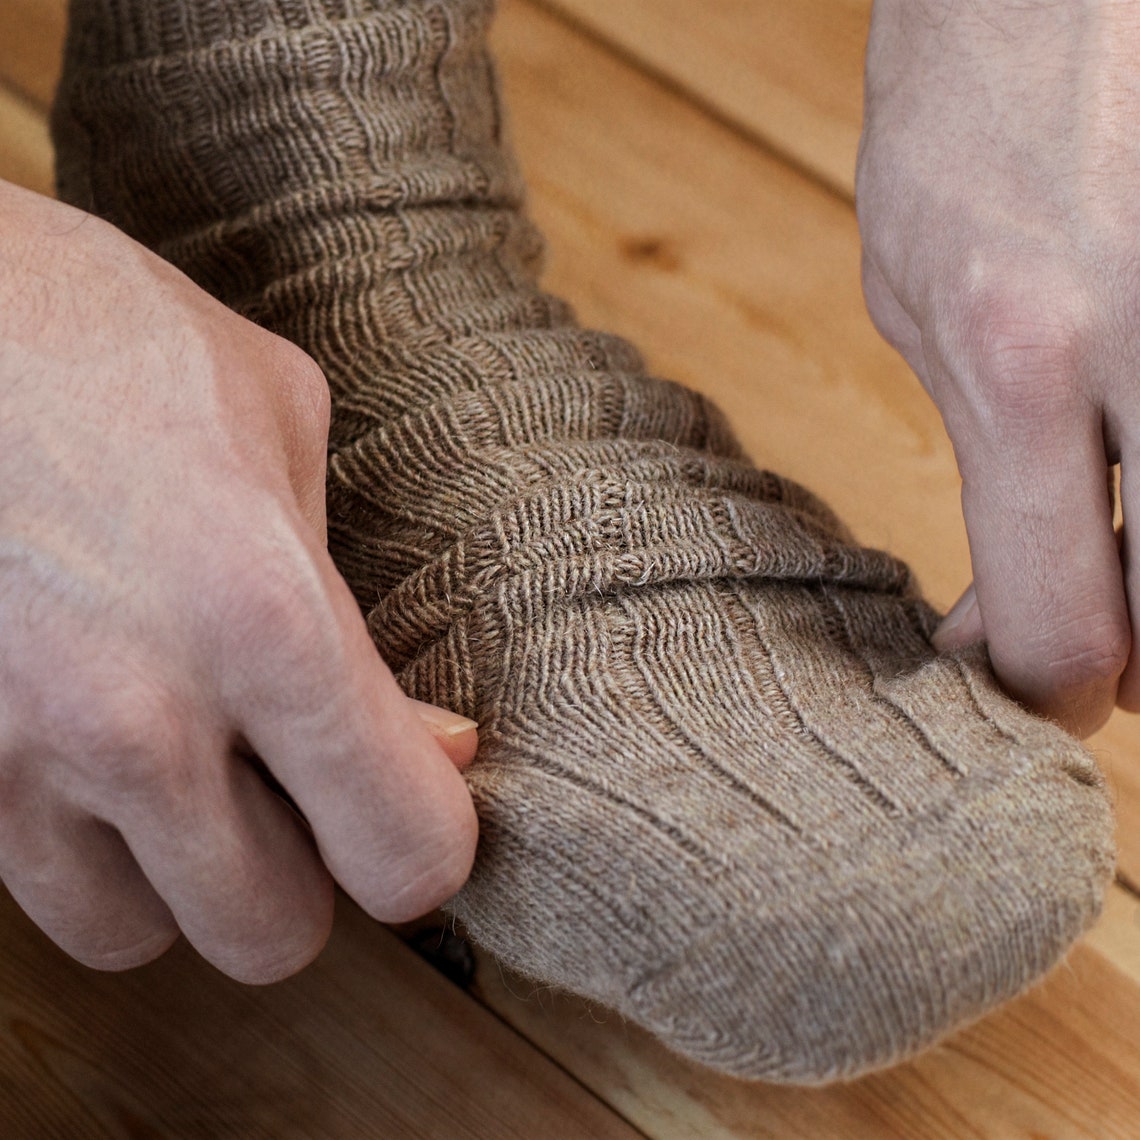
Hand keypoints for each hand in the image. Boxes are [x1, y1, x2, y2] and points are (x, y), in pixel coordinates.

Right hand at [0, 180, 477, 981]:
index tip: (417, 806)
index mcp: (267, 622)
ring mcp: (14, 760)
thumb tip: (431, 741)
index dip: (427, 848)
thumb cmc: (100, 335)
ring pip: (139, 934)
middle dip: (304, 877)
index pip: (402, 850)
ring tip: (187, 773)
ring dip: (182, 876)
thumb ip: (355, 602)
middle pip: (271, 937)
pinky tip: (97, 753)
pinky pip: (35, 889)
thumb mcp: (280, 422)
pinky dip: (85, 852)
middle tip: (298, 793)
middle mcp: (139, 721)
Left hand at [857, 0, 1139, 735]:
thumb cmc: (964, 129)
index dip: (1045, 693)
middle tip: (1087, 636)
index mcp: (1023, 360)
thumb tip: (996, 608)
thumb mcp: (918, 305)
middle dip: (1134, 658)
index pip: (1065, 623)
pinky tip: (1129, 458)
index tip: (1023, 693)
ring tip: (1108, 540)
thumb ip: (983, 466)